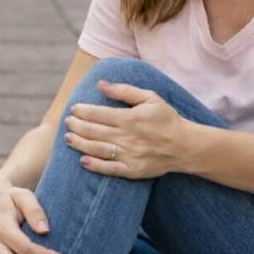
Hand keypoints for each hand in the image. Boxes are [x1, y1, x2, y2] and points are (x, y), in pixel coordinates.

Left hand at [63, 80, 190, 178]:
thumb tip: (100, 84)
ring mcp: (128, 155)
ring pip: (96, 149)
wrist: (185, 146)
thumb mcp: (150, 98)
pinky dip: (94, 165)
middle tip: (67, 122)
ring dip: (79, 143)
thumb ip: (124, 90)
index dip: (82, 111)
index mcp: (129, 118)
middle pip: (93, 131)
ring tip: (67, 138)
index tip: (74, 109)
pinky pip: (109, 169)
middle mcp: (126, 137)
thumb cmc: (166, 119)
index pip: (98, 114)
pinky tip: (82, 161)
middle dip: (76, 126)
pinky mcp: (132, 170)